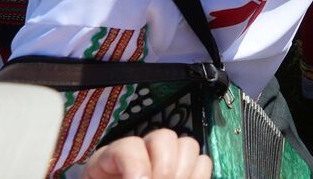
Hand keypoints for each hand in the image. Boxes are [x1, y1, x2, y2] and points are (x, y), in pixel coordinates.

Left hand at [84, 129, 211, 178]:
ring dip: (183, 173)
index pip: (128, 147)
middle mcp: (140, 152)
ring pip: (188, 146)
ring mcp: (165, 158)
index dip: (137, 165)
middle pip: (164, 137)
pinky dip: (198, 177)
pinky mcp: (184, 171)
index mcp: (109, 161)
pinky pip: (203, 163)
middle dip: (165, 167)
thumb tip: (145, 178)